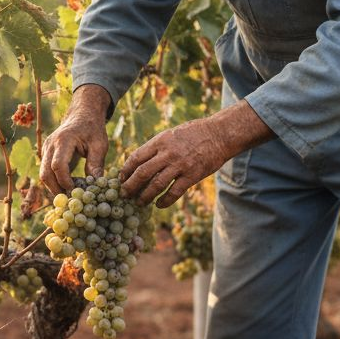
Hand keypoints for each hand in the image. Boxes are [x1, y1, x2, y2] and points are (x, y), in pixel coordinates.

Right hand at [41, 85, 111, 192]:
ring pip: (43, 174)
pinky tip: (67, 188)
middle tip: (70, 201)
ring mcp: (46, 149)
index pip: (58, 165)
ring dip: (54, 188)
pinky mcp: (46, 154)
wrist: (82, 115)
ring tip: (70, 197)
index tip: (76, 191)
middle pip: (45, 172)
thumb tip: (95, 184)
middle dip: (56, 189)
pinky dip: (54, 182)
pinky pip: (46, 172)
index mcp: (64, 140)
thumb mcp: (100, 145)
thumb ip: (96, 163)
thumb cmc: (93, 129)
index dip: (65, 181)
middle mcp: (50, 144)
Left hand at [119, 100, 273, 207]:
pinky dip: (165, 201)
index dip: (125, 170)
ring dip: (145, 196)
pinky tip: (159, 205)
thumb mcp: (171, 134)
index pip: (136, 158)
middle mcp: (168, 153)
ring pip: (156, 185)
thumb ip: (156, 147)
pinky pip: (174, 192)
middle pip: (142, 173)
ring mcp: (180, 165)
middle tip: (124, 195)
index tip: (120, 179)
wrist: (219, 134)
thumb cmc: (193, 134)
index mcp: (160, 141)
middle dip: (130, 186)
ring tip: (139, 203)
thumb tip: (139, 161)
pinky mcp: (192, 176)